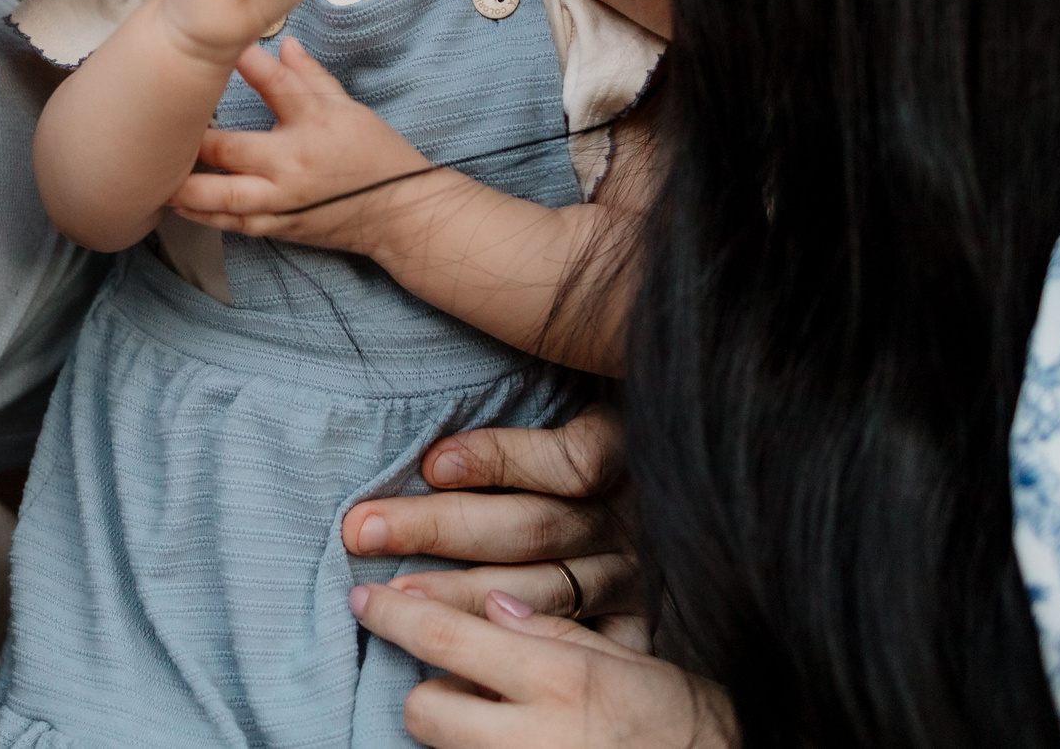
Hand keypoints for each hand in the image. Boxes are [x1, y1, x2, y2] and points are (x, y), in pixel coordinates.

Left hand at [168, 38, 444, 257]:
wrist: (398, 211)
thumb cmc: (373, 152)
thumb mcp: (346, 106)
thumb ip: (309, 75)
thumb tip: (281, 43)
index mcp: (313, 124)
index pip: (275, 84)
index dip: (246, 62)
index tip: (217, 45)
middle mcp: (292, 165)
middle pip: (229, 151)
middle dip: (190, 142)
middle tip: (155, 125)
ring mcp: (282, 202)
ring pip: (221, 198)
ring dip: (184, 187)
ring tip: (152, 173)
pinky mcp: (279, 227)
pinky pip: (232, 225)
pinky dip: (203, 216)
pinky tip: (177, 206)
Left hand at [343, 408, 640, 630]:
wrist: (697, 506)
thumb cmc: (604, 444)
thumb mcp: (589, 403)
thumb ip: (533, 407)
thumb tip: (435, 421)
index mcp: (626, 449)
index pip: (574, 461)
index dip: (502, 460)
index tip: (431, 463)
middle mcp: (634, 516)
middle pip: (536, 527)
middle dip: (440, 528)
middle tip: (362, 530)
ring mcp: (636, 574)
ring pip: (546, 589)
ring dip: (463, 593)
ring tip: (396, 595)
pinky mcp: (637, 624)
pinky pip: (578, 644)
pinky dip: (526, 647)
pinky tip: (471, 656)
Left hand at [347, 582, 731, 748]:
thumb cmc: (683, 724)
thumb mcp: (627, 663)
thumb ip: (555, 631)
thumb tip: (493, 603)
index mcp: (559, 680)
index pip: (448, 637)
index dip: (396, 614)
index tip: (365, 598)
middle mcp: (533, 737)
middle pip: (426, 707)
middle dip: (431, 688)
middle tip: (463, 677)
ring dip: (457, 728)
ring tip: (498, 715)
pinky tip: (509, 739)